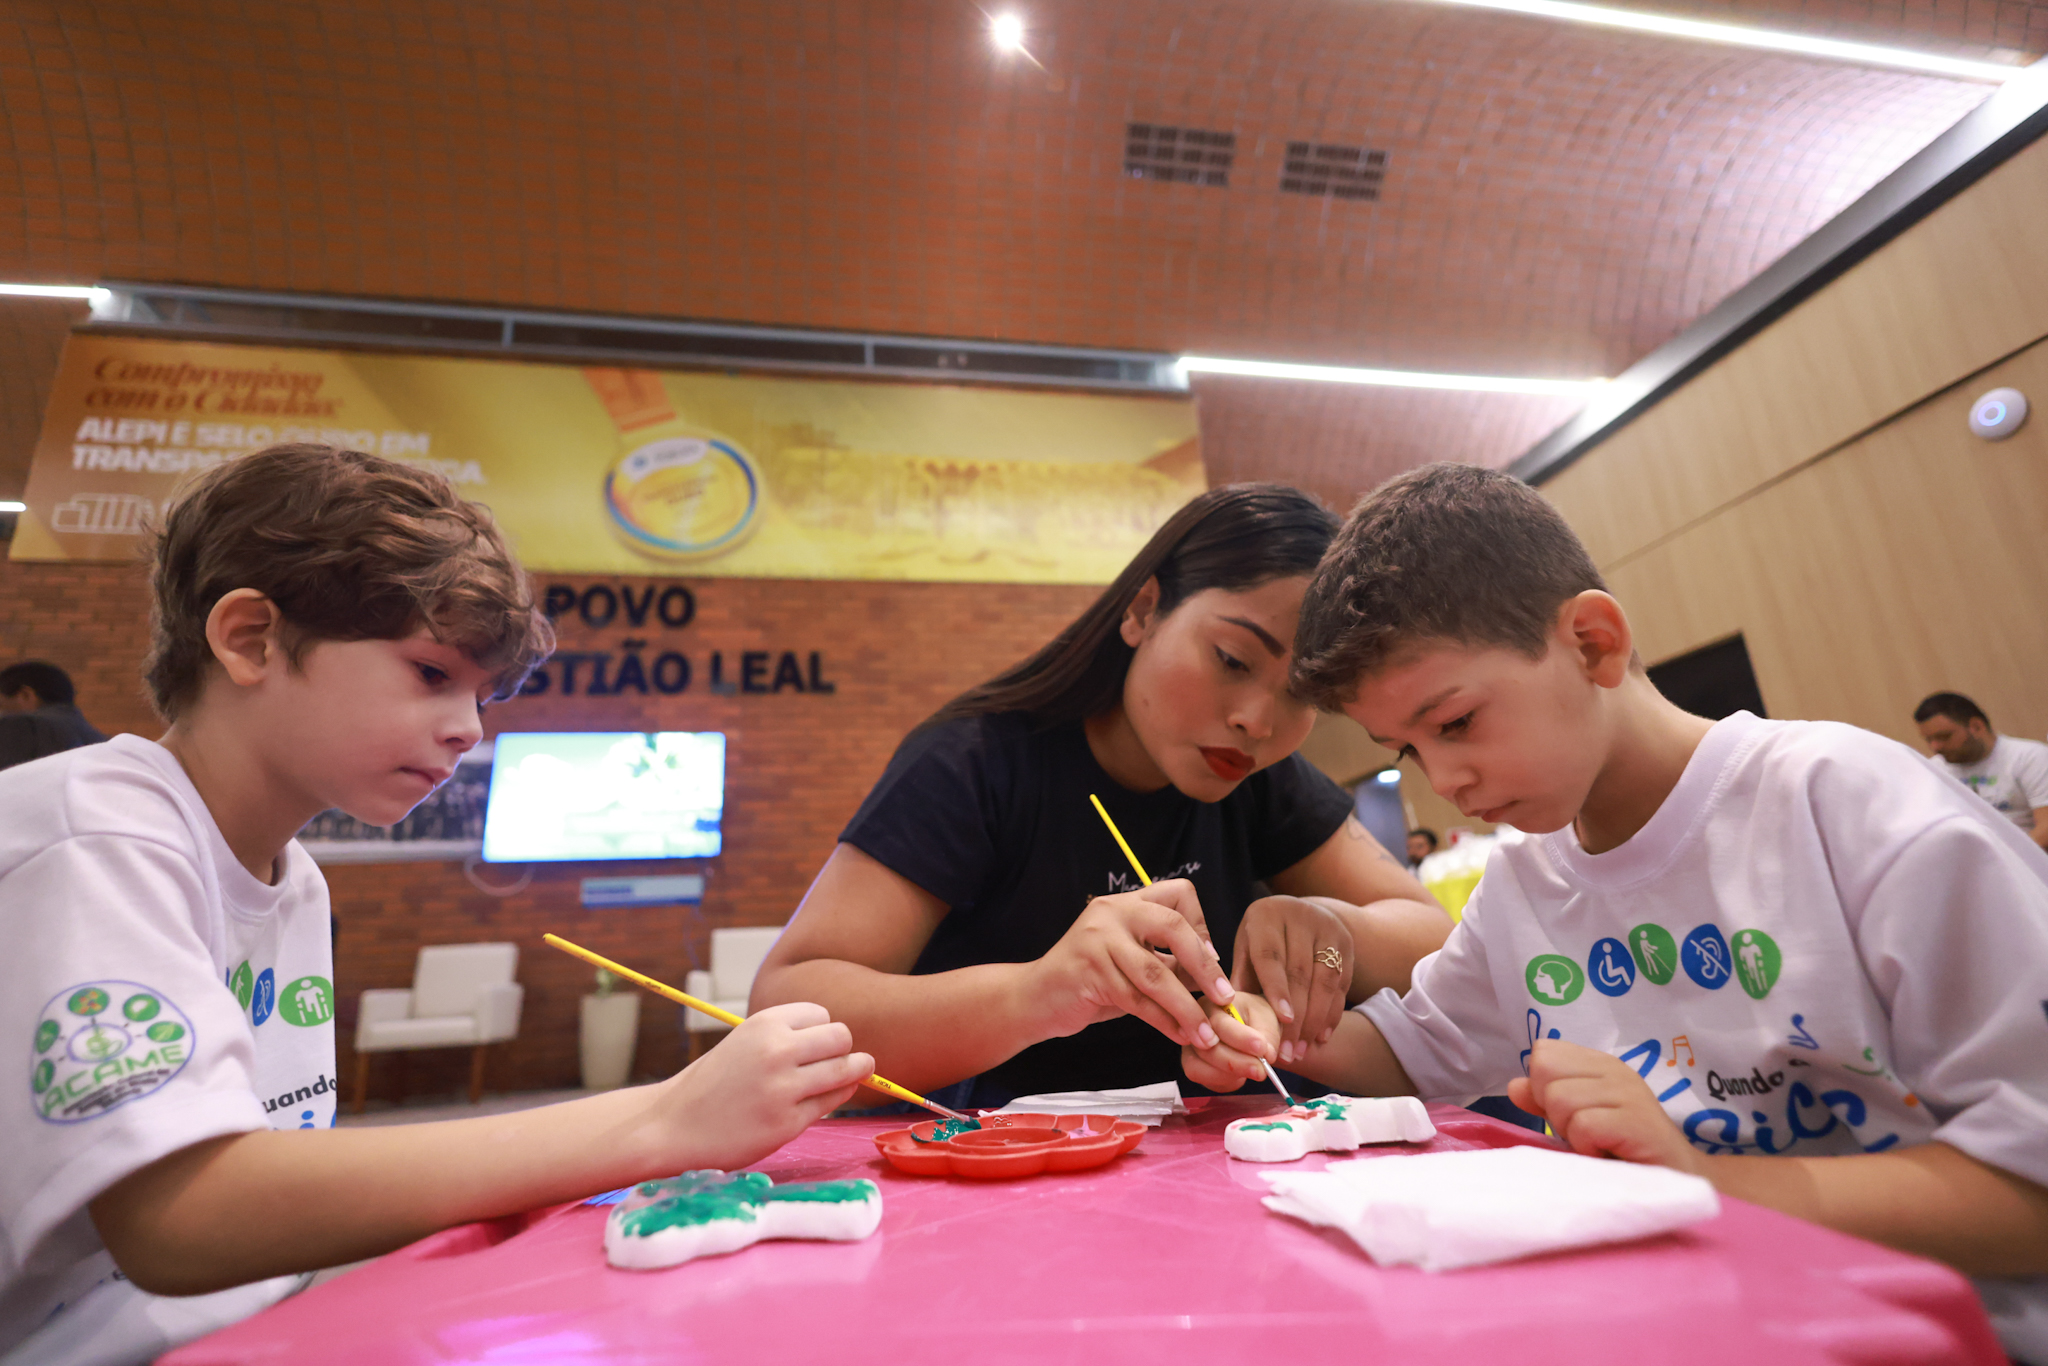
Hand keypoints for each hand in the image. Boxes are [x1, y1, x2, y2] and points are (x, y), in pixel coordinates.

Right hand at [655, 1002, 873, 1170]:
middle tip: (837, 1059)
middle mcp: (776, 1050)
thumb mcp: (743, 1043)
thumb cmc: (711, 1084)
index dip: (821, 1029)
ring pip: (845, 1070)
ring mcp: (784, 1088)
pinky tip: (829, 1096)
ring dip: (855, 1071)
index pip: (821, 1014)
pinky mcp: (788, 1123)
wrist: (672, 1127)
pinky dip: (836, 1097)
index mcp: (763, 1024)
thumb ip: (784, 1038)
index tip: (816, 1043)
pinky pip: (832, 1102)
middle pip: (841, 1037)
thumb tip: (841, 1044)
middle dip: (843, 1048)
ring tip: (857, 1071)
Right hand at [1032, 879, 1232, 1049]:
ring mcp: (1098, 939)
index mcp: (1128, 903)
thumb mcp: (1129, 959)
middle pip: (1173, 928)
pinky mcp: (1089, 971)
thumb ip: (1165, 958)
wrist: (1036, 998)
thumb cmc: (1090, 980)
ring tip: (1206, 1033)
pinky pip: (1137, 1000)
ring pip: (1156, 974)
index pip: (1179, 893)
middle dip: (1205, 967)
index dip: (1202, 924)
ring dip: (1187, 1008)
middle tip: (1224, 997)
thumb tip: (1212, 969)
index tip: (1209, 959)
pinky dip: (1163, 1021)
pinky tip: (1179, 1035)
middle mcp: (1113, 913)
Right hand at [1180, 993, 1279, 1092]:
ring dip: (1229, 1075)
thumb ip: (1267, 1034)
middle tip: (1261, 1070)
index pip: (1220, 1024)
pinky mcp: (1192, 1066)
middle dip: (1236, 1063)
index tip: (1262, 1048)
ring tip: (1254, 1071)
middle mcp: (1193, 1025)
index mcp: (1211, 1005)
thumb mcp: (1266, 1017)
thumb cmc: (1254, 1018)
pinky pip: (1203, 1080)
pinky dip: (1224, 1082)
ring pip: (1199, 1067)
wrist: (1250, 1028)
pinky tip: (1240, 1076)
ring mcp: (1190, 1047)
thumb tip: (1266, 1055)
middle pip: (1207, 1049)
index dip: (1241, 1039)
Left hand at [1232, 895, 1354, 1063]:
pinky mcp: (1346, 944)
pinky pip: (1341, 984)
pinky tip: (1320, 1036)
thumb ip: (1242, 977)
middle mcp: (1300, 917)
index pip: (1272, 956)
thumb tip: (1230, 1016)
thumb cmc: (1264, 938)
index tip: (1282, 1019)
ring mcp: (1328, 928)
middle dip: (1295, 1017)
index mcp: (1267, 916)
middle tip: (1287, 1051)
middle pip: (1300, 973)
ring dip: (1314, 1021)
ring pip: (1325, 981)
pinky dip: (1331, 1014)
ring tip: (1301, 1050)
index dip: (1277, 989)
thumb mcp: (1247, 948)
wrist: (1302, 913)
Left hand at [1508, 1039, 1702, 1173]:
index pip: (1544, 1052)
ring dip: (1571, 1132)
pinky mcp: (1637, 1120)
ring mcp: (1628, 1092)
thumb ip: (1545, 1101)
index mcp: (1599, 1064)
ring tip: (1599, 1144)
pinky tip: (1609, 1153)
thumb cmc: (1622, 1150)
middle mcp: (1614, 1070)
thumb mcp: (1576, 1121)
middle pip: (1545, 1073)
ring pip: (1560, 1099)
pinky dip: (1588, 1146)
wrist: (1677, 1181)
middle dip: (1553, 1110)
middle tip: (1585, 1132)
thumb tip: (1514, 1086)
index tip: (1570, 1114)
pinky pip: (1583, 1125)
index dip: (1543, 1088)